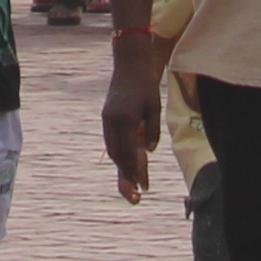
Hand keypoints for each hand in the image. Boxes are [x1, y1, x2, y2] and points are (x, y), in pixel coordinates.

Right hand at [103, 56, 170, 198]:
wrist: (129, 64)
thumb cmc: (145, 85)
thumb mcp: (154, 107)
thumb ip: (151, 130)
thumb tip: (148, 151)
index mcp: (125, 119)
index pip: (129, 153)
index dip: (135, 172)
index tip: (142, 188)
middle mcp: (112, 121)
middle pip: (117, 156)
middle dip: (126, 177)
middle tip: (136, 197)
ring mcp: (107, 118)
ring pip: (112, 150)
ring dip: (121, 167)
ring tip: (132, 184)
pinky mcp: (107, 116)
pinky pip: (110, 141)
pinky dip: (118, 154)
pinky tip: (126, 163)